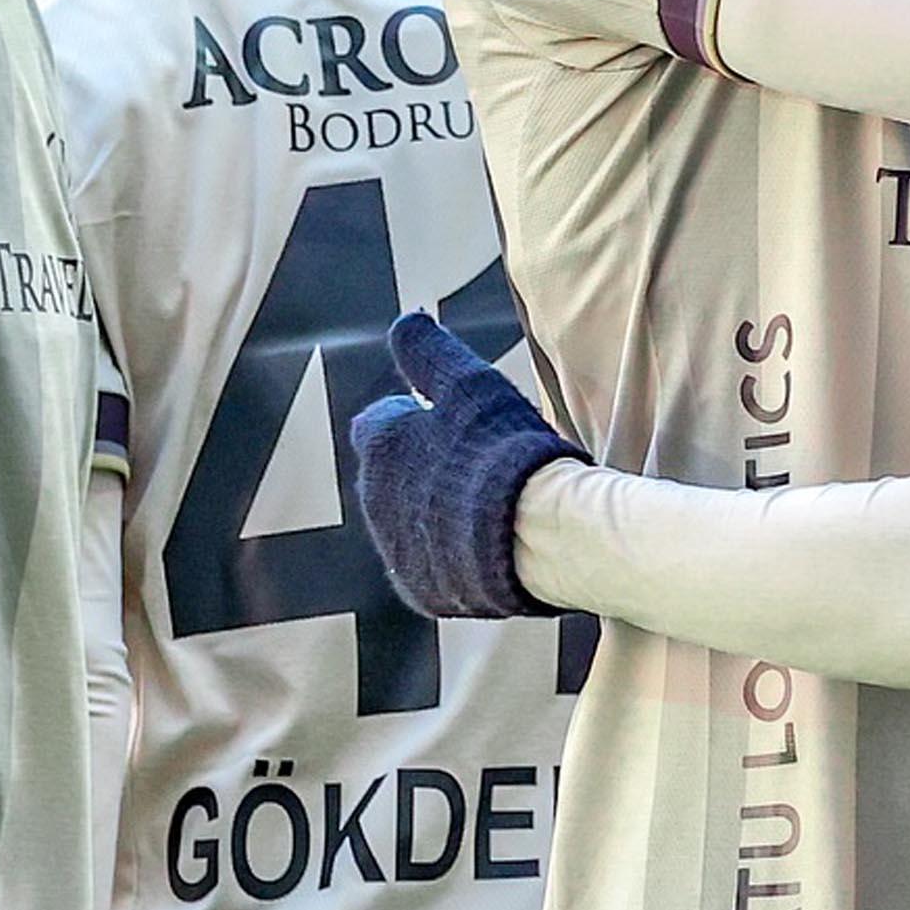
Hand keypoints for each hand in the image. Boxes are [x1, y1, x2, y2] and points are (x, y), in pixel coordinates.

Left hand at [350, 308, 576, 619]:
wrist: (537, 536)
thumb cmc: (505, 448)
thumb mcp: (470, 382)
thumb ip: (428, 349)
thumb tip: (404, 319)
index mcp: (379, 443)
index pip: (380, 423)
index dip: (418, 421)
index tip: (457, 425)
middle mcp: (373, 498)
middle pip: (391, 475)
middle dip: (423, 468)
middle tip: (480, 465)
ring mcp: (395, 548)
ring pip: (407, 521)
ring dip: (434, 512)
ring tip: (490, 505)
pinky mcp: (419, 590)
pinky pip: (428, 565)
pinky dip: (449, 554)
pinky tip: (488, 544)